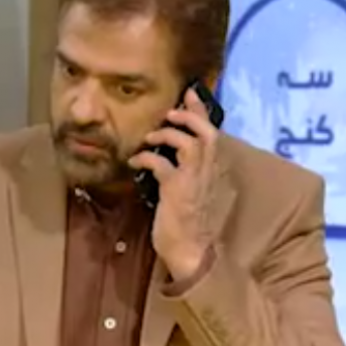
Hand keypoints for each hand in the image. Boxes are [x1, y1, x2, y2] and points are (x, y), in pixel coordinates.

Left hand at [128, 88, 219, 280]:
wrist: (191, 252)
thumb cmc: (188, 224)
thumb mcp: (191, 192)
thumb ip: (186, 172)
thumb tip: (167, 154)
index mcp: (211, 171)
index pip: (212, 134)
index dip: (201, 112)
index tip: (190, 94)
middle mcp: (207, 173)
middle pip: (206, 132)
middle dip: (188, 116)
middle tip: (170, 111)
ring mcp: (193, 181)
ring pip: (189, 143)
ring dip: (167, 135)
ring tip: (149, 138)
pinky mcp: (176, 191)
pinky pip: (161, 165)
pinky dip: (145, 158)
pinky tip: (134, 163)